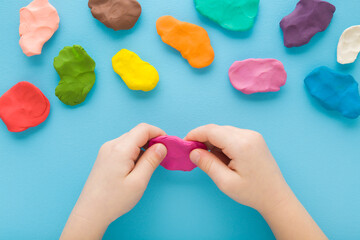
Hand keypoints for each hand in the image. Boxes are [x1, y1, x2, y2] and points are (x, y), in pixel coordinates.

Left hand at [61, 123, 166, 239]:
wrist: (90, 212)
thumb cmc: (114, 200)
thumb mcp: (138, 181)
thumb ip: (151, 160)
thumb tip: (162, 146)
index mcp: (120, 149)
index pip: (144, 129)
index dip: (159, 133)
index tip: (168, 145)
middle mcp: (112, 145)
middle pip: (137, 133)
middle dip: (152, 140)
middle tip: (162, 156)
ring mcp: (106, 150)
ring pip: (131, 139)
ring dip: (144, 147)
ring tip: (150, 164)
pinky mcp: (105, 156)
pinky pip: (124, 147)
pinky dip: (135, 152)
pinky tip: (137, 167)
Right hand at [186, 124, 288, 212]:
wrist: (276, 196)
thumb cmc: (252, 192)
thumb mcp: (225, 182)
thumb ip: (208, 164)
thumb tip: (193, 152)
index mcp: (241, 145)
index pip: (211, 131)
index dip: (195, 134)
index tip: (184, 144)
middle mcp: (248, 135)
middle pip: (217, 129)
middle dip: (202, 138)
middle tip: (193, 154)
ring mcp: (253, 135)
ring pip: (224, 131)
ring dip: (213, 141)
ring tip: (211, 160)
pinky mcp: (254, 138)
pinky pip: (232, 135)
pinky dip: (222, 142)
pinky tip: (222, 157)